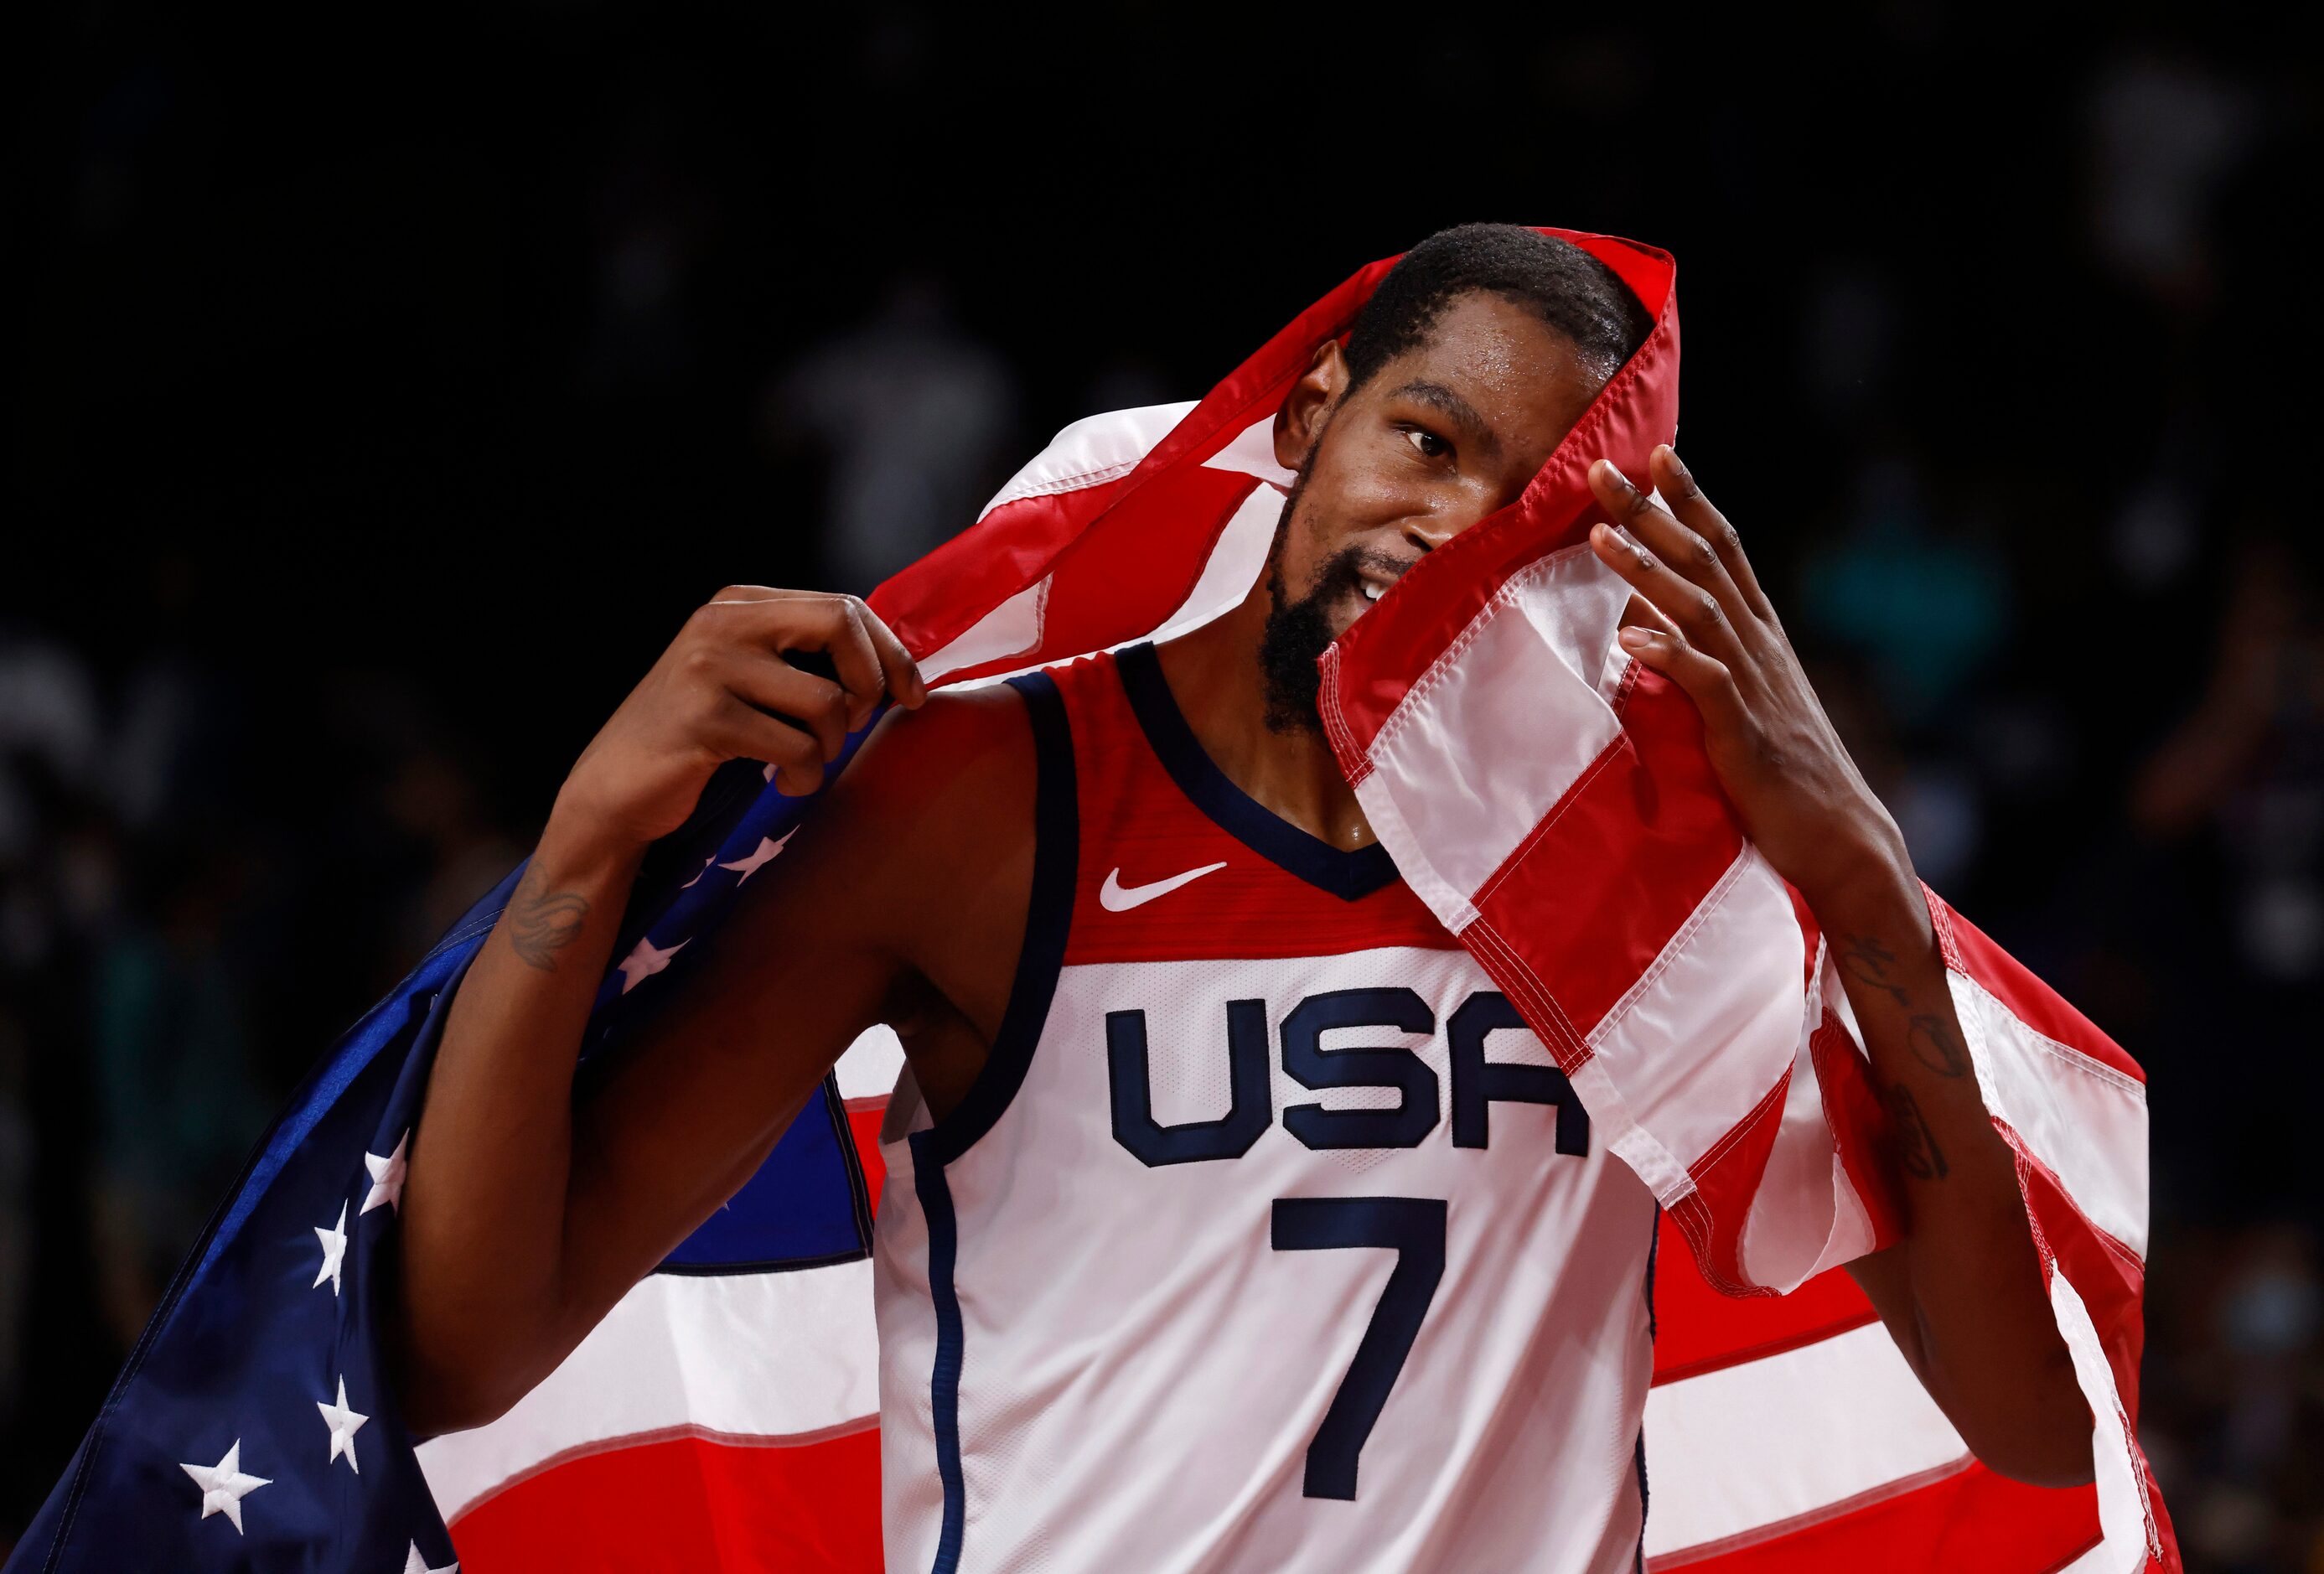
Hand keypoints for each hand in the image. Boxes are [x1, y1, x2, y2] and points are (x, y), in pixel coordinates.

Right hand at [555, 587, 925, 850]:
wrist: (614, 790)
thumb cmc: (694, 739)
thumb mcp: (745, 677)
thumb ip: (800, 657)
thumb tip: (893, 663)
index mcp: (738, 604)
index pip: (842, 606)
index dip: (890, 651)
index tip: (911, 695)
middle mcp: (721, 622)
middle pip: (839, 624)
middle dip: (870, 683)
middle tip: (857, 726)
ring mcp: (709, 667)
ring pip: (825, 700)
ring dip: (830, 747)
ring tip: (802, 763)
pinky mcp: (705, 719)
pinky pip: (796, 747)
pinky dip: (804, 775)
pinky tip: (782, 783)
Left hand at [1585, 447, 1911, 915]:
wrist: (1840, 834)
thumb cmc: (1784, 771)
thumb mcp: (1745, 698)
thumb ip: (1706, 654)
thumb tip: (1650, 617)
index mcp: (1761, 633)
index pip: (1726, 547)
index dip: (1691, 498)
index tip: (1657, 452)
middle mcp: (1759, 645)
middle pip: (1703, 560)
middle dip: (1651, 511)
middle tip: (1603, 469)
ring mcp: (1753, 684)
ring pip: (1698, 608)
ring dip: (1645, 568)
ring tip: (1598, 535)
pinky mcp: (1742, 730)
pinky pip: (1704, 681)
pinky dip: (1668, 653)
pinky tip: (1630, 635)